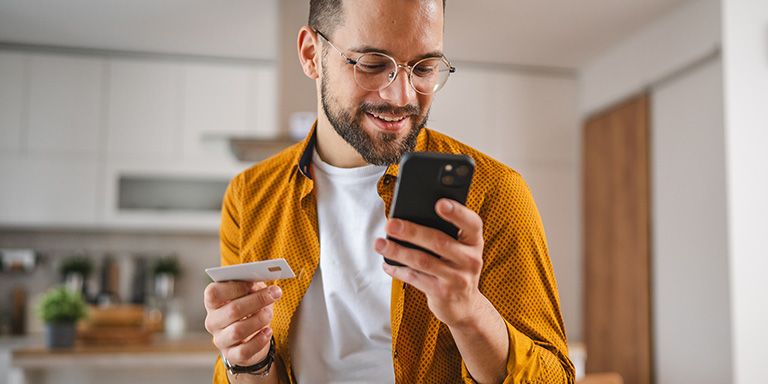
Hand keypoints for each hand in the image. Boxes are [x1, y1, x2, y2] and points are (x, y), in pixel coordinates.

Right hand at [204, 281, 281, 365]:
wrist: (251, 336)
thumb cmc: (249, 308)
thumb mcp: (250, 293)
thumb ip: (252, 284)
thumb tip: (263, 276)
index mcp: (212, 303)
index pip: (214, 293)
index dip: (235, 287)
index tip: (254, 283)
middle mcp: (212, 322)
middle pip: (232, 310)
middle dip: (257, 300)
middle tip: (275, 293)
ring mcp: (220, 340)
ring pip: (238, 331)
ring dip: (259, 319)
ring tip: (269, 314)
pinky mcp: (232, 355)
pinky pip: (244, 351)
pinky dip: (259, 340)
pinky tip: (268, 331)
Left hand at [375, 198, 485, 328]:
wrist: (465, 305)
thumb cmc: (456, 267)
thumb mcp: (461, 249)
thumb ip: (446, 232)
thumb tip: (409, 217)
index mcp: (474, 241)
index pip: (472, 223)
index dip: (457, 212)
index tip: (439, 203)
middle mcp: (470, 259)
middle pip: (438, 241)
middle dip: (411, 231)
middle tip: (390, 224)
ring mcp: (457, 278)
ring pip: (423, 261)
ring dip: (398, 251)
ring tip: (380, 244)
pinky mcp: (442, 293)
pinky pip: (415, 278)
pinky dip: (398, 270)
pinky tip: (386, 263)